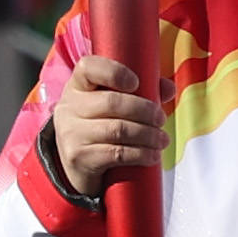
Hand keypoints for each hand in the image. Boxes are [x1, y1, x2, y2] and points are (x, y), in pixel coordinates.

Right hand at [50, 55, 164, 195]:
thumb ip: (143, 92)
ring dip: (147, 135)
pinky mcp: (78, 158)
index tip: (136, 82)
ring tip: (162, 140)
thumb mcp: (116, 108)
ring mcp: (71, 134)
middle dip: (144, 110)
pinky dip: (141, 154)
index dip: (114, 72)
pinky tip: (153, 155)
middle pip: (111, 102)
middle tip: (160, 119)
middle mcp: (69, 108)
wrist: (77, 168)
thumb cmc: (101, 130)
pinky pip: (116, 153)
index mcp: (78, 87)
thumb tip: (168, 87)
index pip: (88, 68)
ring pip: (117, 129)